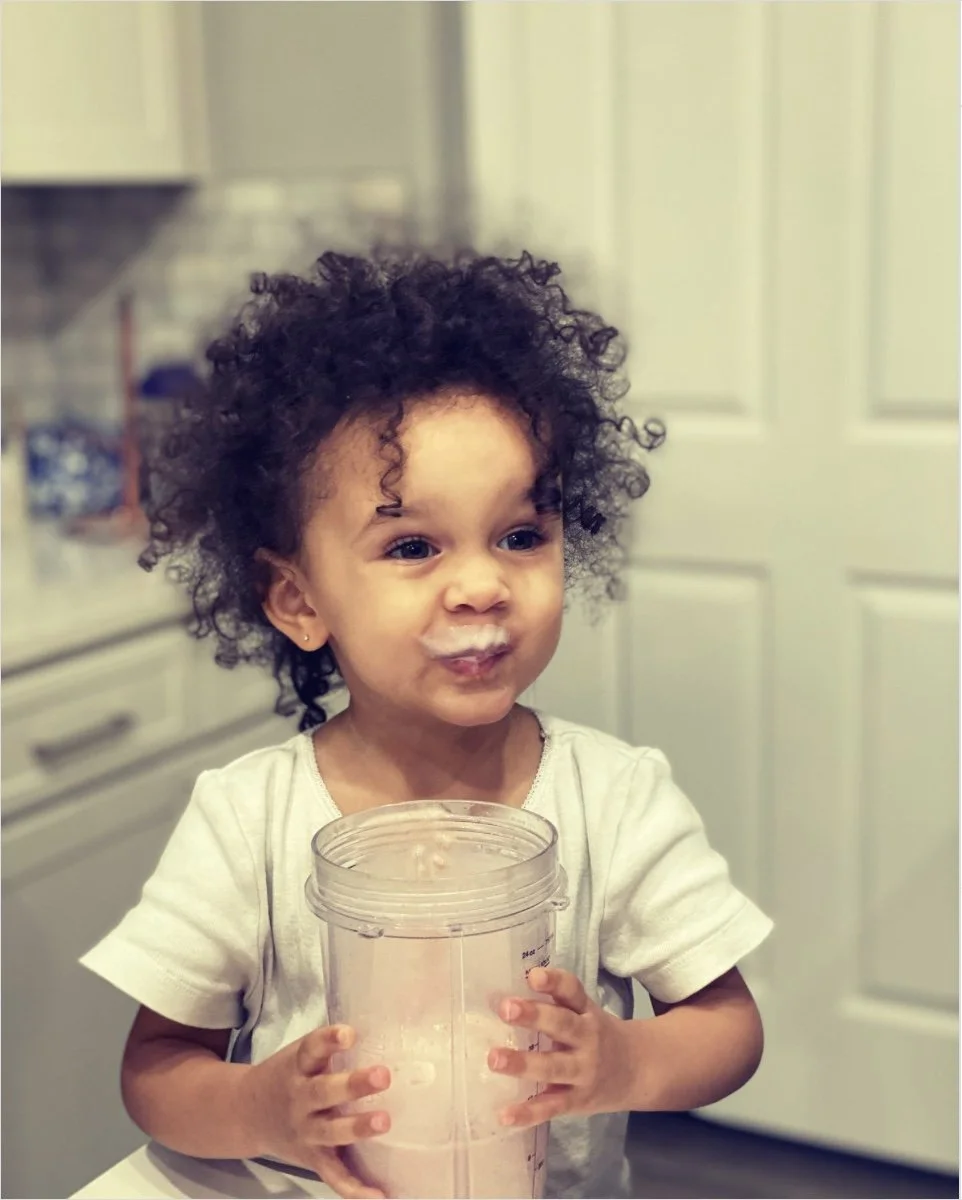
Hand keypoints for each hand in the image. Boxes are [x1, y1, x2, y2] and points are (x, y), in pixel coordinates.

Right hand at [241, 1024, 391, 1198]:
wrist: (245, 1113)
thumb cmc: (288, 1076)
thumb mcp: (301, 1055)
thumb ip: (330, 1047)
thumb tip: (384, 1029)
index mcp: (297, 1068)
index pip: (311, 1049)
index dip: (329, 1040)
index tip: (349, 1034)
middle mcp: (299, 1099)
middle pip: (324, 1092)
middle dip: (353, 1085)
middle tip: (383, 1076)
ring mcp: (305, 1131)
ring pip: (331, 1132)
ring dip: (357, 1128)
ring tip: (384, 1121)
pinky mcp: (312, 1159)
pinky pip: (334, 1176)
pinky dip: (355, 1189)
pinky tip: (380, 1196)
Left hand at [488, 967, 632, 1127]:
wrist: (639, 1071)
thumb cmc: (599, 1036)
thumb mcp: (586, 1012)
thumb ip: (554, 1001)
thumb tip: (505, 991)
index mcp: (586, 1012)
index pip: (572, 991)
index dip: (554, 982)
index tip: (533, 975)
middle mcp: (587, 1039)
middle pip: (562, 1025)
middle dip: (534, 1016)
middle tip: (506, 1008)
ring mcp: (583, 1072)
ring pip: (554, 1067)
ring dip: (523, 1064)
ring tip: (494, 1059)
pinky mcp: (577, 1101)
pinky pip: (551, 1107)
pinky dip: (528, 1113)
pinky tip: (505, 1115)